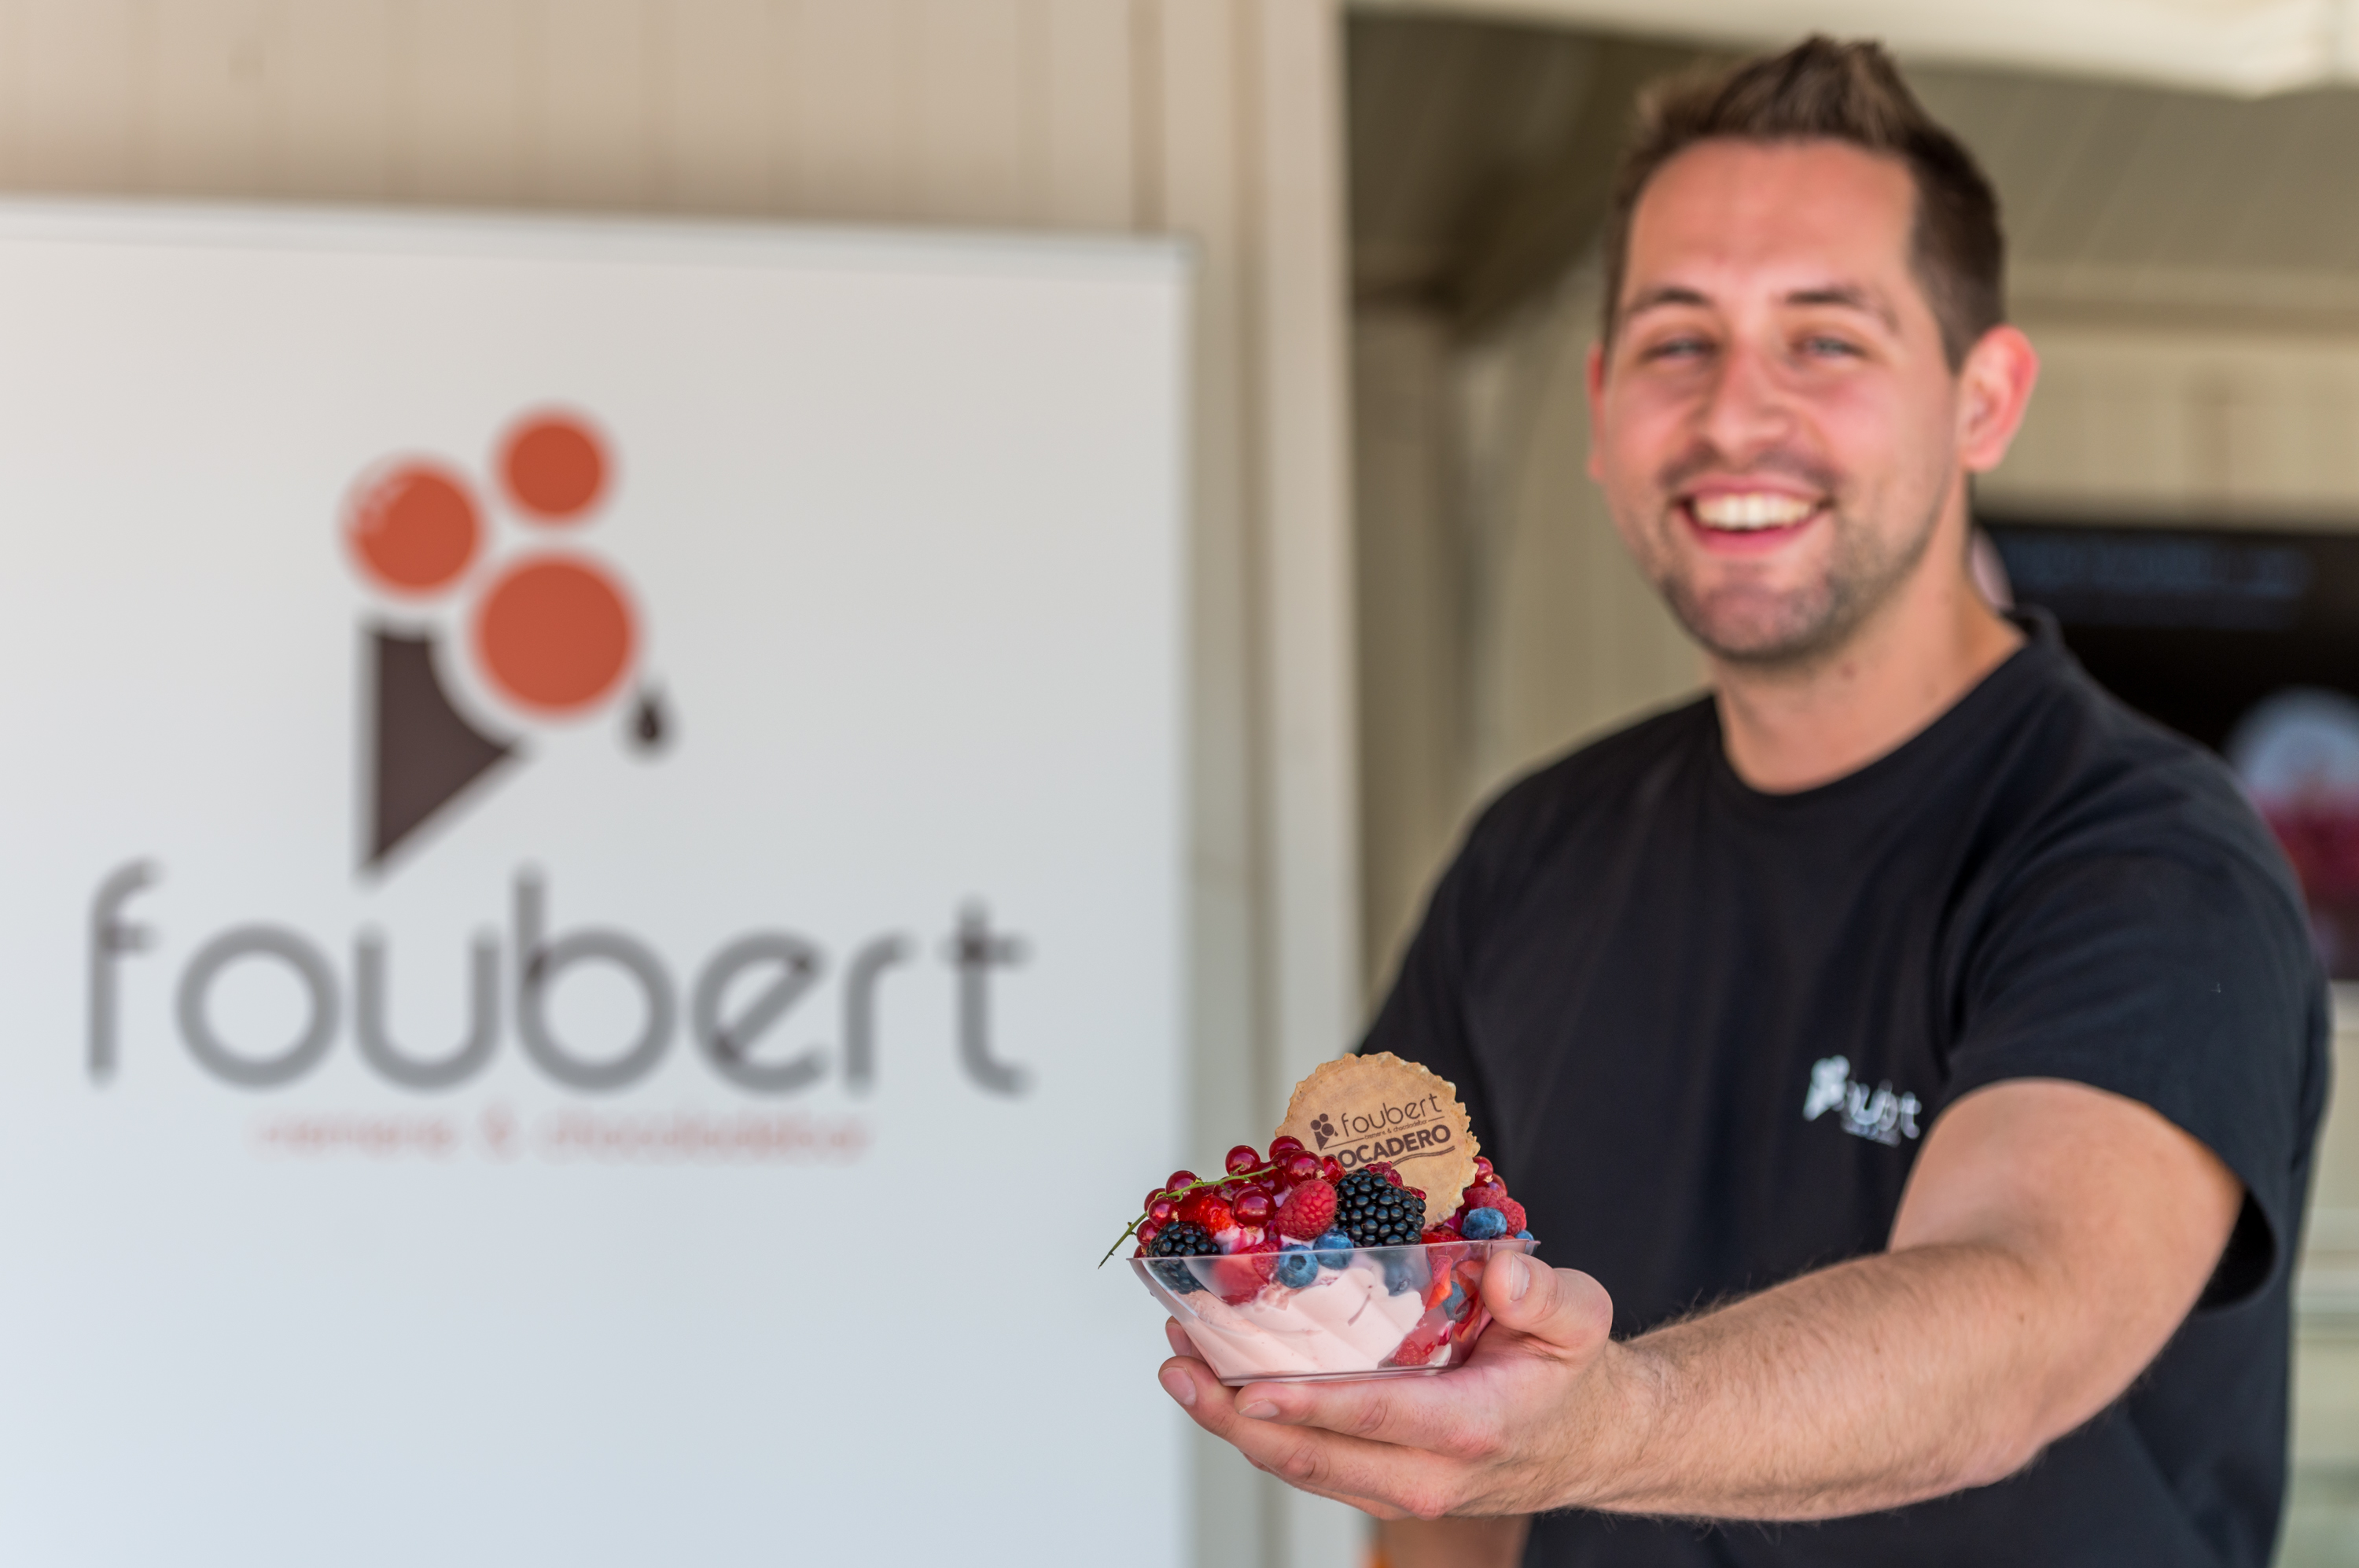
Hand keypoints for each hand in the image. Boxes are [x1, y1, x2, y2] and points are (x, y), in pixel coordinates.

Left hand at [1156, 1252, 1627, 1519]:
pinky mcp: (1380, 1487)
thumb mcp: (1580, 1318)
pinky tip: (1222, 1384)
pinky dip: (1260, 1429)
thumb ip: (1545, 1293)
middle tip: (1180, 1361)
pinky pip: (1309, 1466)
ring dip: (1232, 1421)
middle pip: (1313, 1457)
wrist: (1588, 1440)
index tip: (1251, 1383)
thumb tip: (1501, 1267)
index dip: (1307, 1404)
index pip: (1374, 1418)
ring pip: (1299, 1469)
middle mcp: (1427, 1474)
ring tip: (1180, 1365)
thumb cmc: (1571, 1372)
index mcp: (1470, 1427)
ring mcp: (1399, 1489)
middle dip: (1236, 1412)